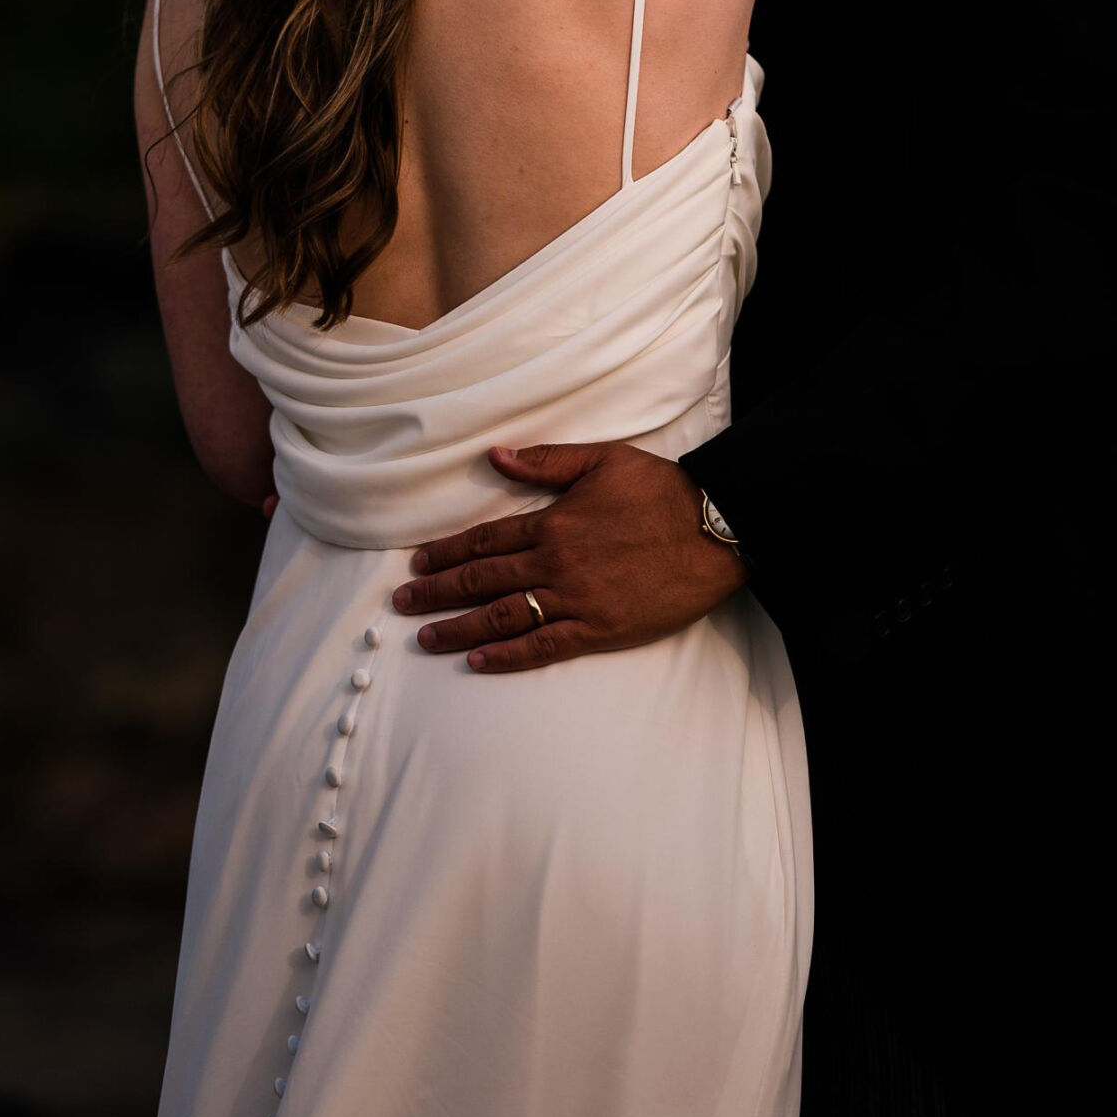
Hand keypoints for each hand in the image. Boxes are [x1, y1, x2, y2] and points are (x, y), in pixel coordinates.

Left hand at [391, 441, 746, 672]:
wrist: (713, 531)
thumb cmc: (661, 491)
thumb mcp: (603, 460)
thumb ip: (546, 461)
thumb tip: (496, 455)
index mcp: (553, 521)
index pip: (486, 540)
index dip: (448, 552)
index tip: (417, 563)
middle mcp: (555, 563)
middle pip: (483, 580)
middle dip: (438, 592)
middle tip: (403, 603)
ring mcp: (576, 600)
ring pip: (503, 616)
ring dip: (459, 628)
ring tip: (426, 637)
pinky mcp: (599, 629)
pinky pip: (544, 646)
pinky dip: (508, 655)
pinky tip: (479, 661)